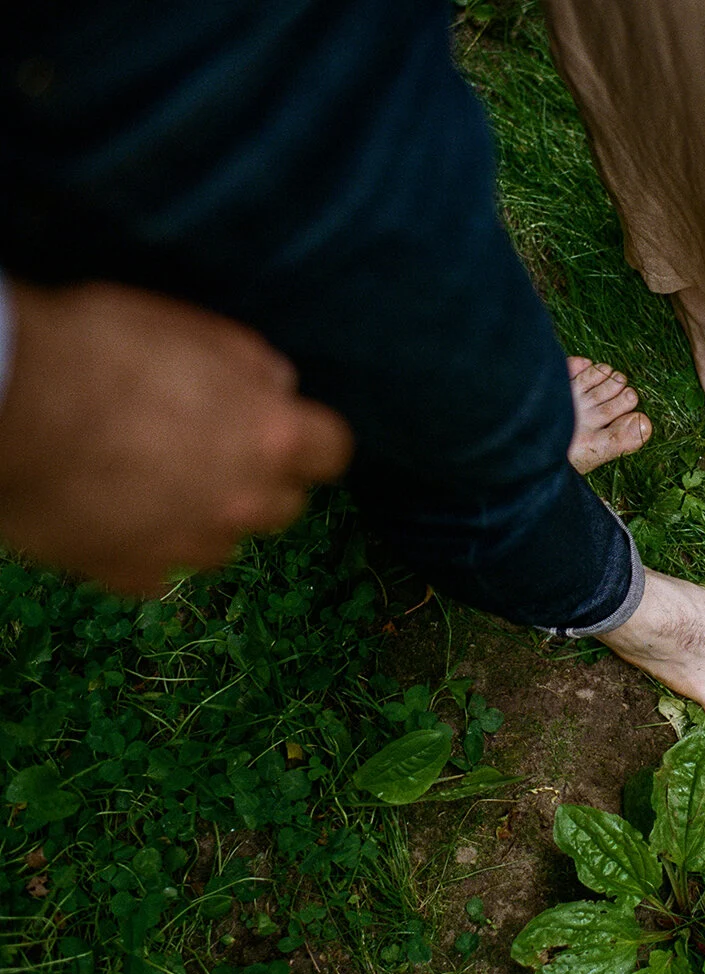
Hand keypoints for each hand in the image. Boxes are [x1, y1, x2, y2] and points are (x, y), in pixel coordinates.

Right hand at [0, 280, 352, 594]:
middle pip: (283, 505)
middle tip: (208, 453)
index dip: (310, 443)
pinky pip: (159, 570)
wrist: (3, 401)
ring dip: (204, 518)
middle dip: (259, 482)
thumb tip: (280, 387)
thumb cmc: (94, 348)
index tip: (287, 435)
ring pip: (224, 543)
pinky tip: (108, 514)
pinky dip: (144, 549)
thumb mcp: (186, 329)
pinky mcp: (130, 573)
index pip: (333, 453)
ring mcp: (189, 545)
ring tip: (150, 483)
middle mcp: (242, 499)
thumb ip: (247, 364)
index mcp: (268, 435)